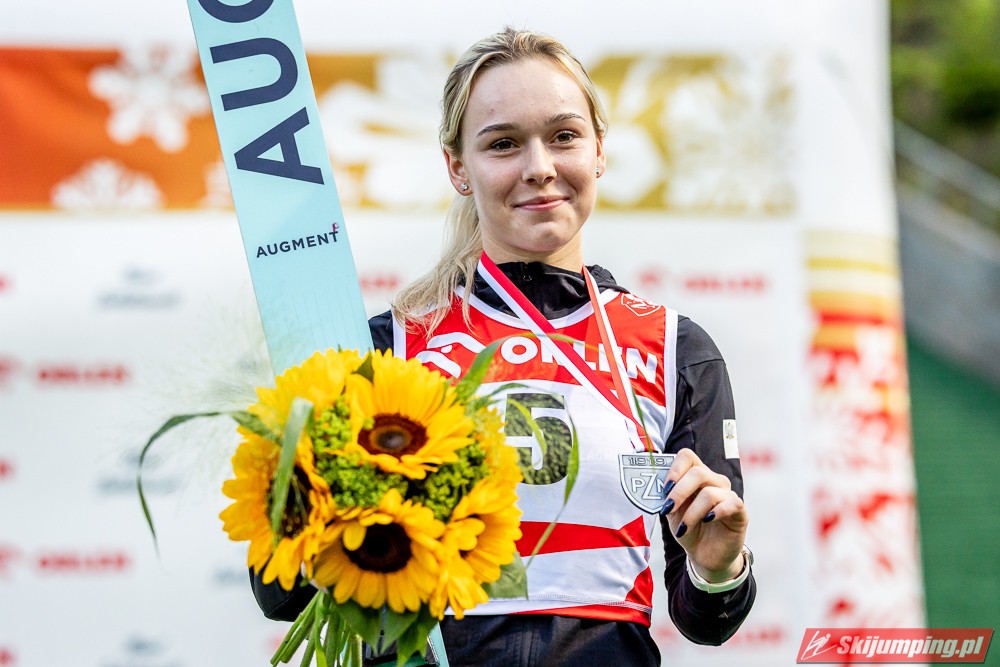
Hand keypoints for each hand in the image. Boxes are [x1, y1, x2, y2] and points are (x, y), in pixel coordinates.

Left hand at [660, 448, 748, 581]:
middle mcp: (714, 480)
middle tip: (668, 509)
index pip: (687, 456)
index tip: (664, 488)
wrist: (705, 555)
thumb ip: (666, 497)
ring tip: (684, 528)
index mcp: (696, 476)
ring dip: (692, 513)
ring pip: (709, 493)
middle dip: (679, 492)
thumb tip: (653, 486)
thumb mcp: (673, 513)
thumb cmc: (689, 529)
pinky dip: (717, 512)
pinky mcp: (740, 511)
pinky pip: (732, 503)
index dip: (674, 469)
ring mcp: (728, 494)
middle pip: (698, 472)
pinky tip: (707, 521)